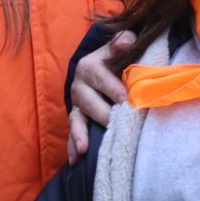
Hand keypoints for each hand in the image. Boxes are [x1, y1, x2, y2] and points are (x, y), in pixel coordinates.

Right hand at [67, 31, 137, 162]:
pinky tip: (76, 160)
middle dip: (101, 113)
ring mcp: (77, 104)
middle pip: (87, 101)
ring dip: (79, 134)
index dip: (111, 86)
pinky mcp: (77, 118)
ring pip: (77, 119)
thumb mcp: (120, 47)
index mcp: (89, 66)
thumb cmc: (118, 59)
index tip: (125, 98)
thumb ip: (123, 42)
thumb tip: (126, 40)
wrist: (105, 66)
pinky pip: (73, 132)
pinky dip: (73, 146)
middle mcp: (79, 86)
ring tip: (84, 148)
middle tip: (114, 125)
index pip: (98, 76)